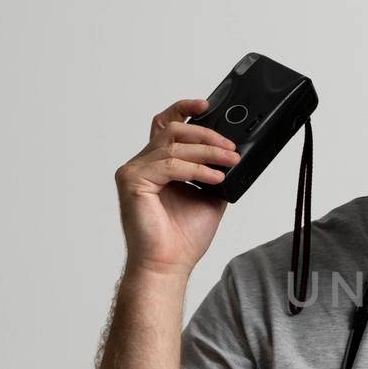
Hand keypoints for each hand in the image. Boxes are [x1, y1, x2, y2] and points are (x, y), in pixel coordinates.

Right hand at [114, 99, 241, 278]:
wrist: (170, 265)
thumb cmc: (183, 237)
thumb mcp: (209, 197)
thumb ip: (215, 172)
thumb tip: (235, 156)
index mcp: (157, 164)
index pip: (166, 125)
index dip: (184, 109)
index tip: (207, 104)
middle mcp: (143, 164)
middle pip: (173, 130)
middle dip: (206, 134)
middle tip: (231, 147)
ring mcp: (134, 171)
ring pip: (174, 146)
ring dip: (208, 152)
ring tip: (231, 161)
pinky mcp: (132, 181)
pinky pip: (170, 165)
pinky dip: (197, 170)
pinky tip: (216, 178)